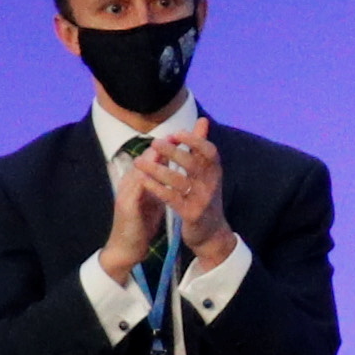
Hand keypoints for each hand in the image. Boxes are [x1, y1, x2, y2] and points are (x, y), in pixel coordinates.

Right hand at [97, 141, 171, 280]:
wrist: (127, 248)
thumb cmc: (142, 222)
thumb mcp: (156, 198)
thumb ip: (164, 182)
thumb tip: (178, 169)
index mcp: (139, 178)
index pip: (154, 156)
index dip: (169, 145)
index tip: (188, 136)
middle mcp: (131, 181)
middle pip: (147, 157)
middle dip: (165, 145)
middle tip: (183, 135)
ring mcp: (126, 192)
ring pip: (141, 168)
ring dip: (156, 158)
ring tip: (172, 148)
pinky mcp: (126, 206)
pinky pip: (138, 188)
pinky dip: (149, 180)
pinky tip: (161, 175)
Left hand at [137, 133, 234, 271]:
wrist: (211, 233)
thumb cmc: (204, 197)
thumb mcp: (206, 172)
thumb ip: (200, 147)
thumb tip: (202, 120)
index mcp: (215, 171)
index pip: (209, 151)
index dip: (194, 140)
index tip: (176, 133)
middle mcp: (212, 184)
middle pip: (192, 163)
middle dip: (173, 152)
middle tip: (154, 143)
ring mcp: (202, 200)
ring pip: (178, 180)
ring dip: (157, 169)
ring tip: (139, 162)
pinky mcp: (191, 214)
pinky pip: (171, 198)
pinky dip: (156, 188)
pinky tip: (143, 180)